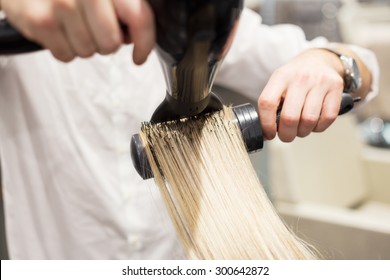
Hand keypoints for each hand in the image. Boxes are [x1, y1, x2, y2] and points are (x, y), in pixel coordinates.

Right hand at [1, 0, 154, 62]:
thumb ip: (123, 6)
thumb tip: (133, 36)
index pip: (138, 17)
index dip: (144, 43)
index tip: (139, 56)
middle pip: (111, 43)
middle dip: (106, 43)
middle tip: (95, 29)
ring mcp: (61, 4)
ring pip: (88, 52)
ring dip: (83, 44)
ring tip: (72, 24)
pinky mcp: (39, 19)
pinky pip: (65, 55)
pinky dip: (64, 47)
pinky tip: (58, 28)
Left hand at [258, 48, 344, 141]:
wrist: (319, 60)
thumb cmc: (295, 79)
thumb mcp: (278, 84)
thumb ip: (272, 104)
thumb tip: (266, 132)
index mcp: (281, 76)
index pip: (267, 103)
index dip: (266, 124)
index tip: (269, 134)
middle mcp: (300, 77)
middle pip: (290, 117)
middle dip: (286, 134)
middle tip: (286, 136)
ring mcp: (320, 81)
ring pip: (309, 120)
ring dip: (303, 132)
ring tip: (300, 129)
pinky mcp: (336, 87)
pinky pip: (327, 118)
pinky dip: (319, 127)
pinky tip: (314, 123)